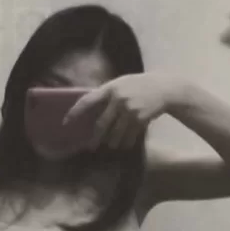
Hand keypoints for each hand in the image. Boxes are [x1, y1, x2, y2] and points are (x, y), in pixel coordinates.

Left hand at [63, 73, 178, 149]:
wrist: (164, 88)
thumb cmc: (139, 85)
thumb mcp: (121, 83)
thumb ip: (107, 94)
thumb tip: (89, 108)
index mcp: (110, 88)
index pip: (87, 100)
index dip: (75, 112)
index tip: (66, 122)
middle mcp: (118, 99)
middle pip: (102, 124)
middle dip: (96, 138)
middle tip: (91, 147)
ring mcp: (129, 110)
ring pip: (115, 133)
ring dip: (112, 143)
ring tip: (110, 146)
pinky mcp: (140, 119)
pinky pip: (129, 135)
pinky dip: (127, 142)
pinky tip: (126, 145)